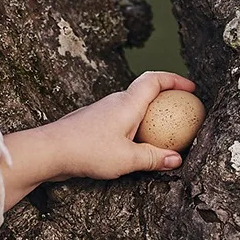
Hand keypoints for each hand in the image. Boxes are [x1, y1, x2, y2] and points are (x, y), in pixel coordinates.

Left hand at [43, 70, 196, 181]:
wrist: (49, 150)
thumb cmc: (87, 151)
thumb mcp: (127, 159)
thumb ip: (153, 158)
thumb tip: (176, 159)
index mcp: (128, 103)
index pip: (155, 80)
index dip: (175, 80)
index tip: (191, 89)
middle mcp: (115, 102)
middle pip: (144, 91)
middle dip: (165, 98)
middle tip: (180, 112)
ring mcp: (102, 111)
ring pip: (131, 107)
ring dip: (148, 115)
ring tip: (161, 133)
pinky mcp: (92, 123)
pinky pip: (120, 120)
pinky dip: (133, 127)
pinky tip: (133, 147)